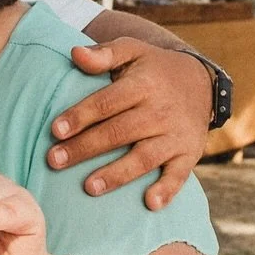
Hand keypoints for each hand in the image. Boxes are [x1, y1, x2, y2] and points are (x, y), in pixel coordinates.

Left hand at [46, 40, 210, 209]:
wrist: (201, 82)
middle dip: (85, 148)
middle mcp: (159, 111)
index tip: (55, 131)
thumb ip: (104, 54)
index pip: (106, 102)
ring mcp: (175, 135)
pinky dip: (167, 190)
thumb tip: (75, 54)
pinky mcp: (189, 154)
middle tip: (54, 161)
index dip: (80, 116)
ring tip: (89, 188)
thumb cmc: (152, 68)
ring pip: (144, 157)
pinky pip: (179, 175)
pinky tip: (150, 204)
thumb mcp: (132, 50)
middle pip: (119, 133)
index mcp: (143, 85)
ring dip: (117, 174)